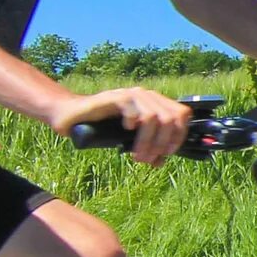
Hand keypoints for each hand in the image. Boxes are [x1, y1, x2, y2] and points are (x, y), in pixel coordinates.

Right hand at [50, 85, 191, 164]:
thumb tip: (161, 161)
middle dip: (162, 143)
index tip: (168, 153)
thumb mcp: (129, 140)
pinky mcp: (114, 97)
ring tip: (137, 155)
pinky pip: (132, 108)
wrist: (73, 117)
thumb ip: (147, 147)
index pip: (182, 114)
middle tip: (148, 159)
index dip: (179, 135)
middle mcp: (146, 96)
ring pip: (153, 117)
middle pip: (170, 118)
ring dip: (148, 141)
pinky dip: (133, 123)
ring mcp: (130, 94)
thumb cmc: (102, 128)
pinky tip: (126, 131)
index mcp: (155, 103)